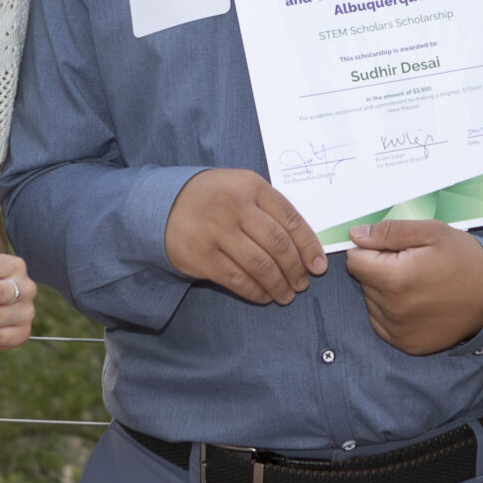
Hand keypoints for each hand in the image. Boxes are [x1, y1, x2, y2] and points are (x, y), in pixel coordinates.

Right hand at [164, 169, 326, 304]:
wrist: (163, 204)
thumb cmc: (212, 198)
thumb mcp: (241, 188)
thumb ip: (269, 208)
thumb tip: (304, 245)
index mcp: (251, 186)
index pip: (291, 219)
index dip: (309, 246)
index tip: (319, 266)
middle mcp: (235, 206)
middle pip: (278, 245)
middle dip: (296, 269)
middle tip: (303, 283)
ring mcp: (217, 231)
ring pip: (260, 265)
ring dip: (279, 284)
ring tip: (287, 295)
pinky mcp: (202, 255)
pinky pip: (237, 279)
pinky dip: (256, 292)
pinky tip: (264, 296)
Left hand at [343, 220, 482, 353]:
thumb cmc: (466, 260)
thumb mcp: (431, 232)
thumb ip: (388, 232)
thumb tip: (355, 235)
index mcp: (394, 278)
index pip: (354, 261)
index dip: (371, 250)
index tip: (393, 250)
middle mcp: (392, 309)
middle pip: (364, 282)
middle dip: (380, 269)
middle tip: (412, 264)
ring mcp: (398, 330)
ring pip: (372, 302)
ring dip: (386, 291)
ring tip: (418, 284)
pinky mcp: (406, 343)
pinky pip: (382, 323)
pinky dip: (393, 311)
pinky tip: (417, 302)